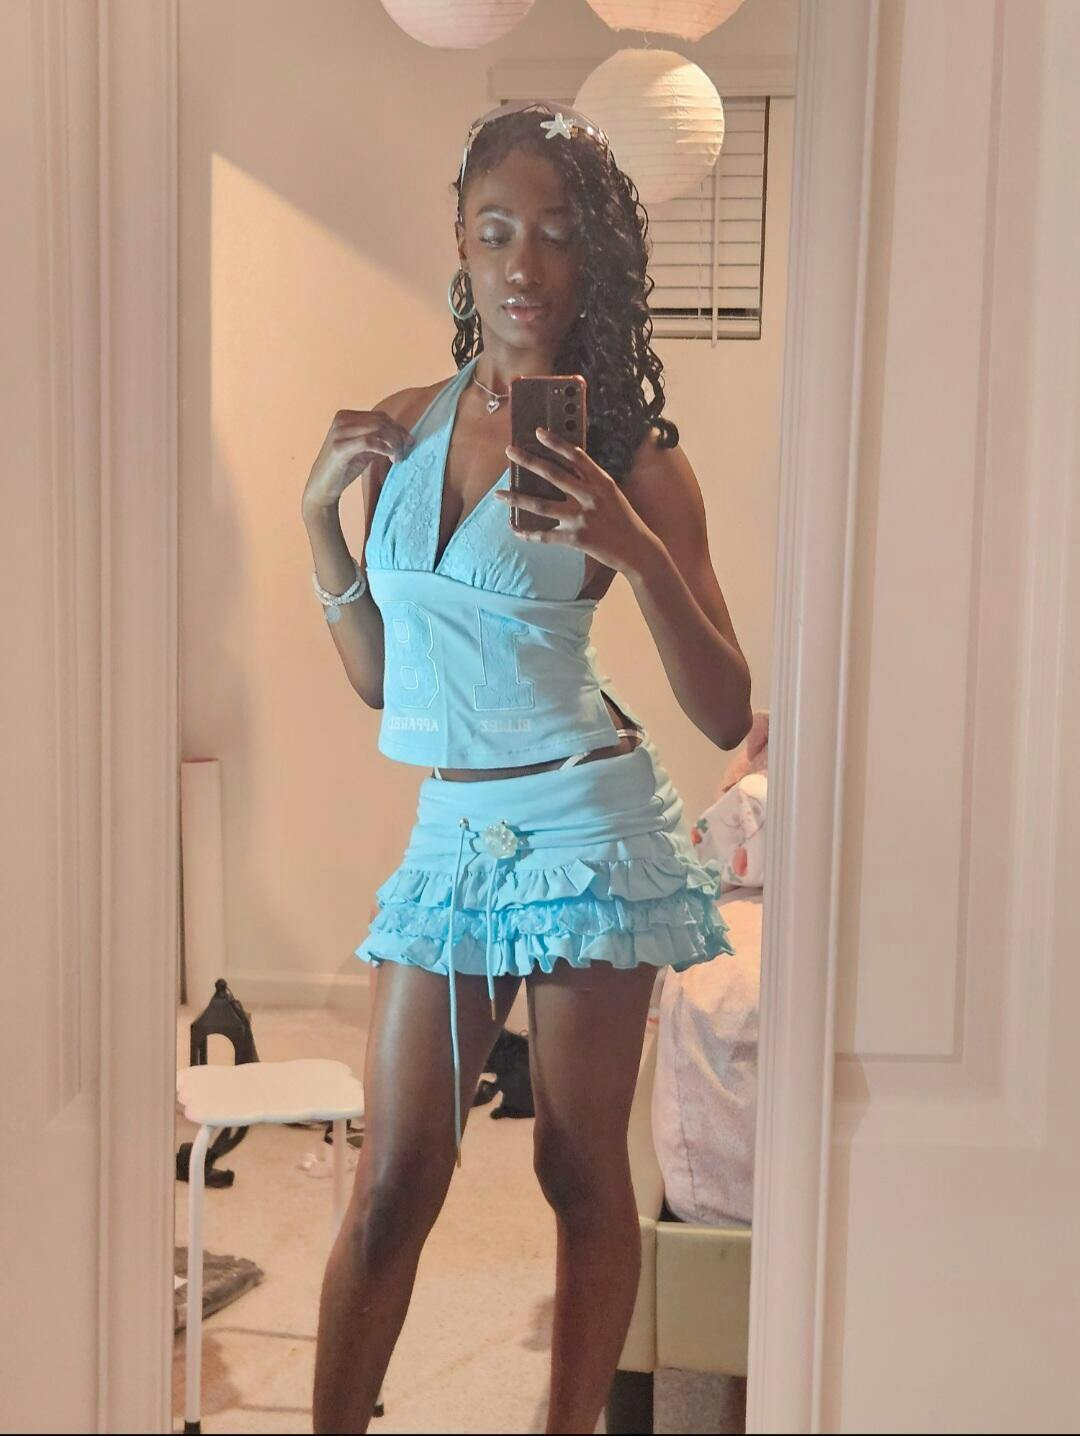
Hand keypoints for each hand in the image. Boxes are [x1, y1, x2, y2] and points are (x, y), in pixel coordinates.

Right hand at [302, 408, 415, 516]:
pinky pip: (370, 441)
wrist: (322, 486)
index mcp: (346, 416)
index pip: (380, 416)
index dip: (399, 428)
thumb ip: (378, 439)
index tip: (409, 442)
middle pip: (382, 421)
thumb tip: (403, 435)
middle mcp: (341, 420)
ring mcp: (339, 432)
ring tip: (398, 458)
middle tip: (406, 452)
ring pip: (378, 429)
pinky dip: (385, 448)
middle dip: (399, 436)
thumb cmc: (343, 468)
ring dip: (394, 443)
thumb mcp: (363, 449)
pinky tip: (391, 458)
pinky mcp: (340, 447)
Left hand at [499, 428, 658, 576]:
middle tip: (509, 451)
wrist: (636, 549)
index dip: (556, 442)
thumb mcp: (611, 493)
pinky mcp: (575, 539)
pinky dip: (528, 533)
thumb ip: (590, 481)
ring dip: (517, 498)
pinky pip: (545, 535)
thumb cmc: (622, 518)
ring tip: (498, 494)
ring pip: (541, 505)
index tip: (537, 432)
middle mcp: (590, 496)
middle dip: (528, 461)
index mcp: (601, 481)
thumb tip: (563, 468)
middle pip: (553, 474)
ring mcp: (581, 518)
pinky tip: (515, 529)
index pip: (575, 456)